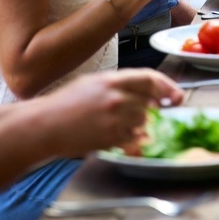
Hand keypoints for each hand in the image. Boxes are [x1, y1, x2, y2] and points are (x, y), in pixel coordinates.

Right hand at [39, 69, 182, 157]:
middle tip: (150, 114)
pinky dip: (134, 140)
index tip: (175, 96)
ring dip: (141, 124)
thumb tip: (147, 91)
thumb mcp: (92, 83)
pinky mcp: (109, 138)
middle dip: (153, 109)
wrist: (43, 125)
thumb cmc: (65, 104)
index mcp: (112, 80)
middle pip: (150, 103)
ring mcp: (113, 119)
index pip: (151, 79)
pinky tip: (121, 136)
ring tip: (122, 124)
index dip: (168, 87)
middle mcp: (116, 98)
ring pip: (144, 122)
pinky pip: (134, 140)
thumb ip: (120, 84)